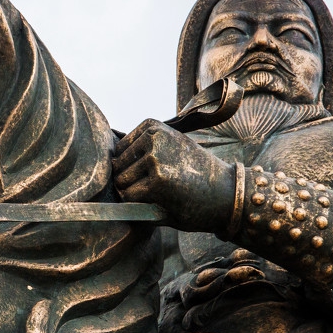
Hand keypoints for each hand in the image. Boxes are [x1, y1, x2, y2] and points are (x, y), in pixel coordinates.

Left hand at [112, 119, 236, 233]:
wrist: (226, 194)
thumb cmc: (196, 174)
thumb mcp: (172, 148)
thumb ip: (144, 149)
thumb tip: (107, 159)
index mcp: (153, 127)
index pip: (119, 149)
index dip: (130, 167)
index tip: (151, 174)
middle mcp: (152, 138)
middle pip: (117, 166)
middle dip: (131, 181)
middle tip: (158, 188)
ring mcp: (154, 159)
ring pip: (122, 182)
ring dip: (135, 194)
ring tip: (160, 194)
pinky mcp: (157, 182)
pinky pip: (130, 197)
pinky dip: (140, 205)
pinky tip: (161, 202)